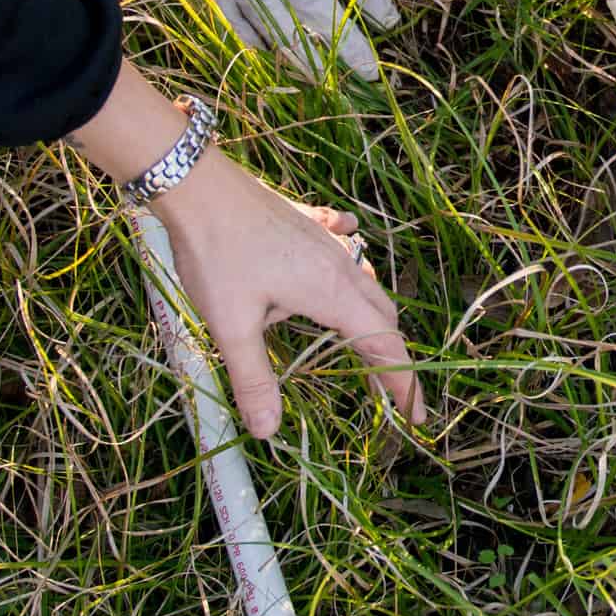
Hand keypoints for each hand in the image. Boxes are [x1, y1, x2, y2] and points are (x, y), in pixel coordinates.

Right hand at [25, 0, 401, 80]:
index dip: (373, 1)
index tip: (391, 22)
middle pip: (321, 12)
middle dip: (349, 47)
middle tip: (370, 75)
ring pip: (280, 25)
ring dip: (305, 55)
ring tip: (325, 81)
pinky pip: (233, 18)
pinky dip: (250, 38)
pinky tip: (266, 55)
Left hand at [151, 154, 426, 436]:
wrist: (198, 184)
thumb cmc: (215, 253)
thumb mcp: (231, 325)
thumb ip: (254, 379)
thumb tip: (268, 432)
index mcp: (331, 294)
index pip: (384, 347)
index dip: (403, 385)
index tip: (417, 417)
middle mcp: (339, 267)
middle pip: (382, 316)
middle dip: (388, 355)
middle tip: (382, 391)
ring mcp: (325, 241)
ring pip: (365, 283)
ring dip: (371, 315)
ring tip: (361, 340)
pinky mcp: (306, 223)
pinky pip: (344, 244)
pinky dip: (351, 262)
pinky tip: (347, 247)